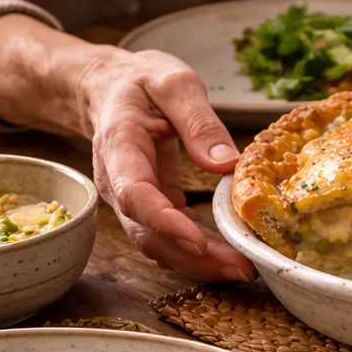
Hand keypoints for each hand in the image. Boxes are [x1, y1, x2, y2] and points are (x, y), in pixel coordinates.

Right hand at [74, 48, 255, 281]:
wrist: (109, 88)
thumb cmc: (141, 82)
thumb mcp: (174, 83)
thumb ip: (198, 121)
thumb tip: (225, 164)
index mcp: (119, 146)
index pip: (135, 194)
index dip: (164, 221)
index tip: (197, 239)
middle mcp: (117, 182)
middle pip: (147, 232)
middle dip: (192, 256)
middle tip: (240, 268)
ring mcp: (130, 199)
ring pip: (157, 243)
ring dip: (198, 262)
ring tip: (242, 270)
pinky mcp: (149, 206)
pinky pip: (169, 236)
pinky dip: (197, 251)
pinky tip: (229, 257)